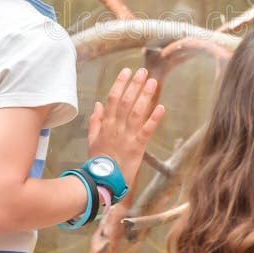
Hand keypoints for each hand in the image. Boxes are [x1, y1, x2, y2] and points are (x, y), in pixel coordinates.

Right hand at [87, 68, 164, 186]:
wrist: (101, 182)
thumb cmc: (97, 162)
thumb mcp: (92, 140)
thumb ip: (95, 121)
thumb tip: (97, 104)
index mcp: (106, 124)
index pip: (112, 98)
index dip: (120, 83)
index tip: (127, 70)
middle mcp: (116, 127)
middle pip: (125, 101)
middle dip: (135, 85)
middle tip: (143, 71)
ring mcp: (126, 136)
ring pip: (136, 112)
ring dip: (145, 96)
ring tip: (153, 82)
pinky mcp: (137, 147)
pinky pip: (146, 130)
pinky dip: (153, 118)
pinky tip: (161, 107)